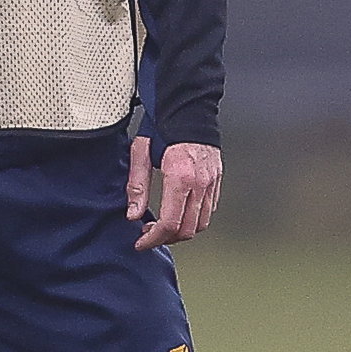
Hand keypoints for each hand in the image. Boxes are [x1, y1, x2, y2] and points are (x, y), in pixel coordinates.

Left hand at [128, 137, 222, 251]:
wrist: (189, 108)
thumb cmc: (163, 127)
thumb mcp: (141, 153)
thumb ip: (137, 186)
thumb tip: (133, 215)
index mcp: (180, 177)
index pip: (170, 223)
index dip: (153, 239)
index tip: (140, 242)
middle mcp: (200, 184)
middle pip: (187, 229)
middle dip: (166, 239)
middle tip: (148, 235)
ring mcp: (212, 183)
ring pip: (201, 224)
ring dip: (181, 231)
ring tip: (162, 226)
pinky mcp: (217, 180)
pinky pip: (209, 210)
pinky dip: (194, 219)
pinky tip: (177, 212)